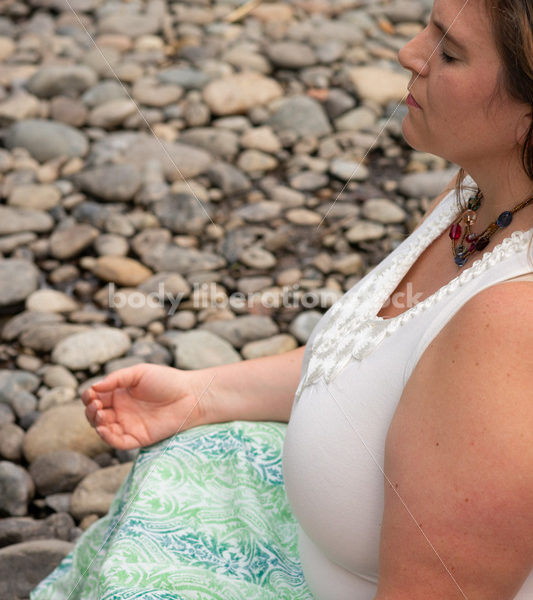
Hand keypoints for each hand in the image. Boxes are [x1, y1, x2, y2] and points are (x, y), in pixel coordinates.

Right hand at [81, 363, 211, 449]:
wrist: (191, 395)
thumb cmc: (167, 380)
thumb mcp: (139, 373)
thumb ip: (116, 378)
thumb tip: (93, 386)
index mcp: (120, 393)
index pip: (96, 397)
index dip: (89, 396)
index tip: (91, 393)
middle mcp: (122, 410)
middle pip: (96, 414)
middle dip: (90, 410)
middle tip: (96, 404)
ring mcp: (129, 425)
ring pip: (103, 429)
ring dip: (96, 423)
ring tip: (99, 413)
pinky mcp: (138, 438)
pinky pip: (118, 442)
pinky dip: (107, 438)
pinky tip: (103, 428)